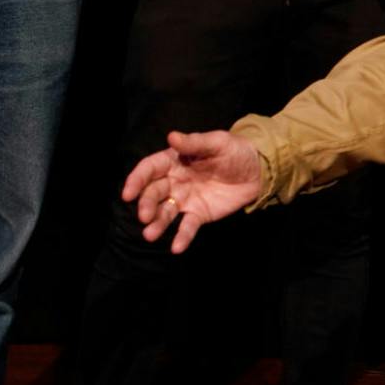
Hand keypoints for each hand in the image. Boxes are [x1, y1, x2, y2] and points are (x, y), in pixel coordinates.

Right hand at [123, 130, 262, 253]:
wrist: (256, 169)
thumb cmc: (233, 150)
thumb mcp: (217, 142)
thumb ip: (194, 142)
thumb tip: (171, 136)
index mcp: (174, 160)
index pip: (149, 169)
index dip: (137, 180)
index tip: (128, 193)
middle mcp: (174, 181)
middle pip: (154, 193)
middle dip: (146, 204)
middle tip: (145, 216)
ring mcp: (185, 199)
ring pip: (166, 212)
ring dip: (157, 223)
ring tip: (150, 235)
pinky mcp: (199, 214)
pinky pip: (187, 227)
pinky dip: (182, 237)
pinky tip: (177, 248)